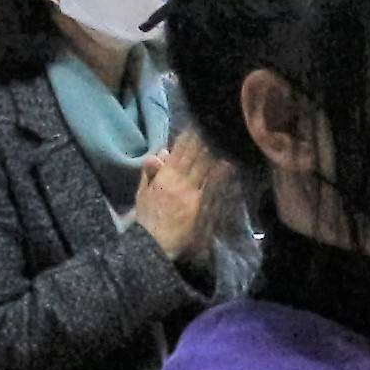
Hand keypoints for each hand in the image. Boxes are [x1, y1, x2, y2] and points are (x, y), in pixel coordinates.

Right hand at [131, 129, 219, 254]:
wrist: (153, 244)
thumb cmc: (147, 220)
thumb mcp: (142, 193)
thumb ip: (150, 172)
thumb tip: (160, 152)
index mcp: (163, 176)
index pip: (178, 152)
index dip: (189, 137)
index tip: (198, 125)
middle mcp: (178, 181)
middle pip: (194, 156)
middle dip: (205, 140)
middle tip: (216, 126)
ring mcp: (190, 193)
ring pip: (204, 168)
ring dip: (214, 152)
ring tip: (224, 139)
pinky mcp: (200, 206)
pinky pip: (211, 187)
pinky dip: (219, 175)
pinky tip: (228, 164)